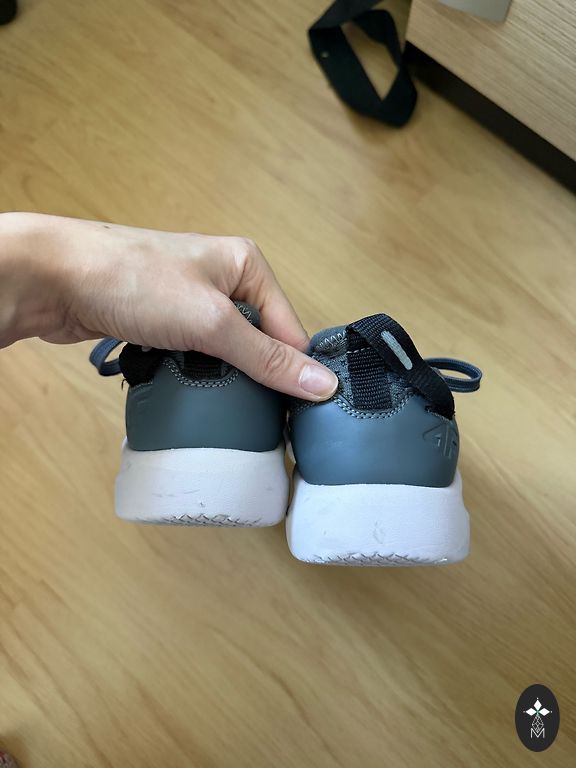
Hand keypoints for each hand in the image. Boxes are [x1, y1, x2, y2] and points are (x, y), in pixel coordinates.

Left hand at [0, 213, 337, 399]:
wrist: (54, 278)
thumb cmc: (132, 280)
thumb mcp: (211, 322)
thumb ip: (266, 357)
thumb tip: (321, 384)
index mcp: (247, 265)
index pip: (289, 329)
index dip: (291, 372)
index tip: (291, 415)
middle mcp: (223, 279)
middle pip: (258, 343)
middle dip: (251, 378)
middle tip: (250, 415)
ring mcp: (190, 300)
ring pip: (223, 353)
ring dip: (219, 379)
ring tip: (215, 405)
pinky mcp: (163, 321)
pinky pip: (193, 356)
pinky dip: (191, 375)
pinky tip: (185, 390)